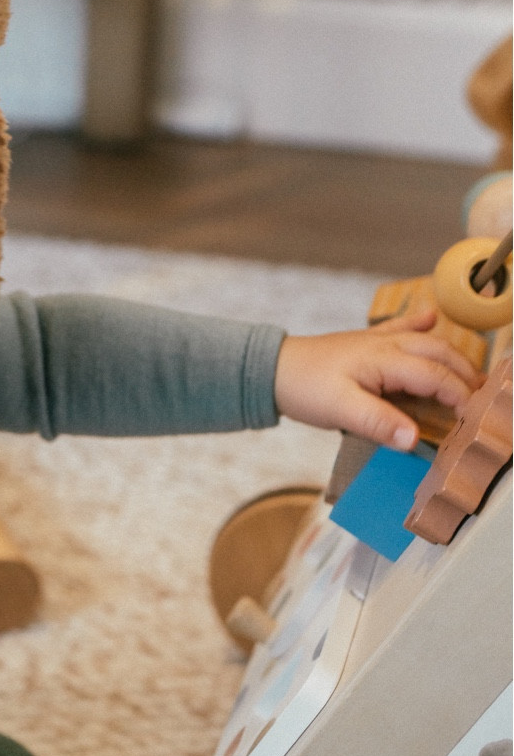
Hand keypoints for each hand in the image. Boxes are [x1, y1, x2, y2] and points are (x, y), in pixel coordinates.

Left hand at [274, 307, 479, 449]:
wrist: (272, 368)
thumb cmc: (304, 387)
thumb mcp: (341, 411)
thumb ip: (379, 423)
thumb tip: (414, 438)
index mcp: (385, 359)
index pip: (436, 376)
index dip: (460, 395)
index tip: (474, 417)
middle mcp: (387, 344)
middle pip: (440, 353)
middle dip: (466, 374)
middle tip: (483, 398)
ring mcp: (376, 340)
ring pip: (426, 341)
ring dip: (452, 354)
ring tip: (473, 372)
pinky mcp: (365, 342)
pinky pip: (399, 328)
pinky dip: (418, 323)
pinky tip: (430, 317)